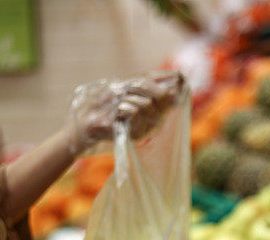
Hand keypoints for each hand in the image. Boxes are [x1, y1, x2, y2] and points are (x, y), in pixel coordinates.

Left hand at [68, 71, 183, 153]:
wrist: (91, 117)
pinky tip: (118, 113)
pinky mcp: (137, 134)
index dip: (172, 81)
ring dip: (129, 98)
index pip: (174, 92)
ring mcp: (148, 127)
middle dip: (143, 86)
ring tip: (120, 104)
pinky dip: (123, 107)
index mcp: (158, 106)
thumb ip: (154, 79)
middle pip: (163, 95)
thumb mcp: (133, 84)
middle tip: (129, 88)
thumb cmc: (111, 100)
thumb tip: (178, 75)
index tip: (171, 76)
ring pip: (147, 103)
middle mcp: (156, 117)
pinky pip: (135, 111)